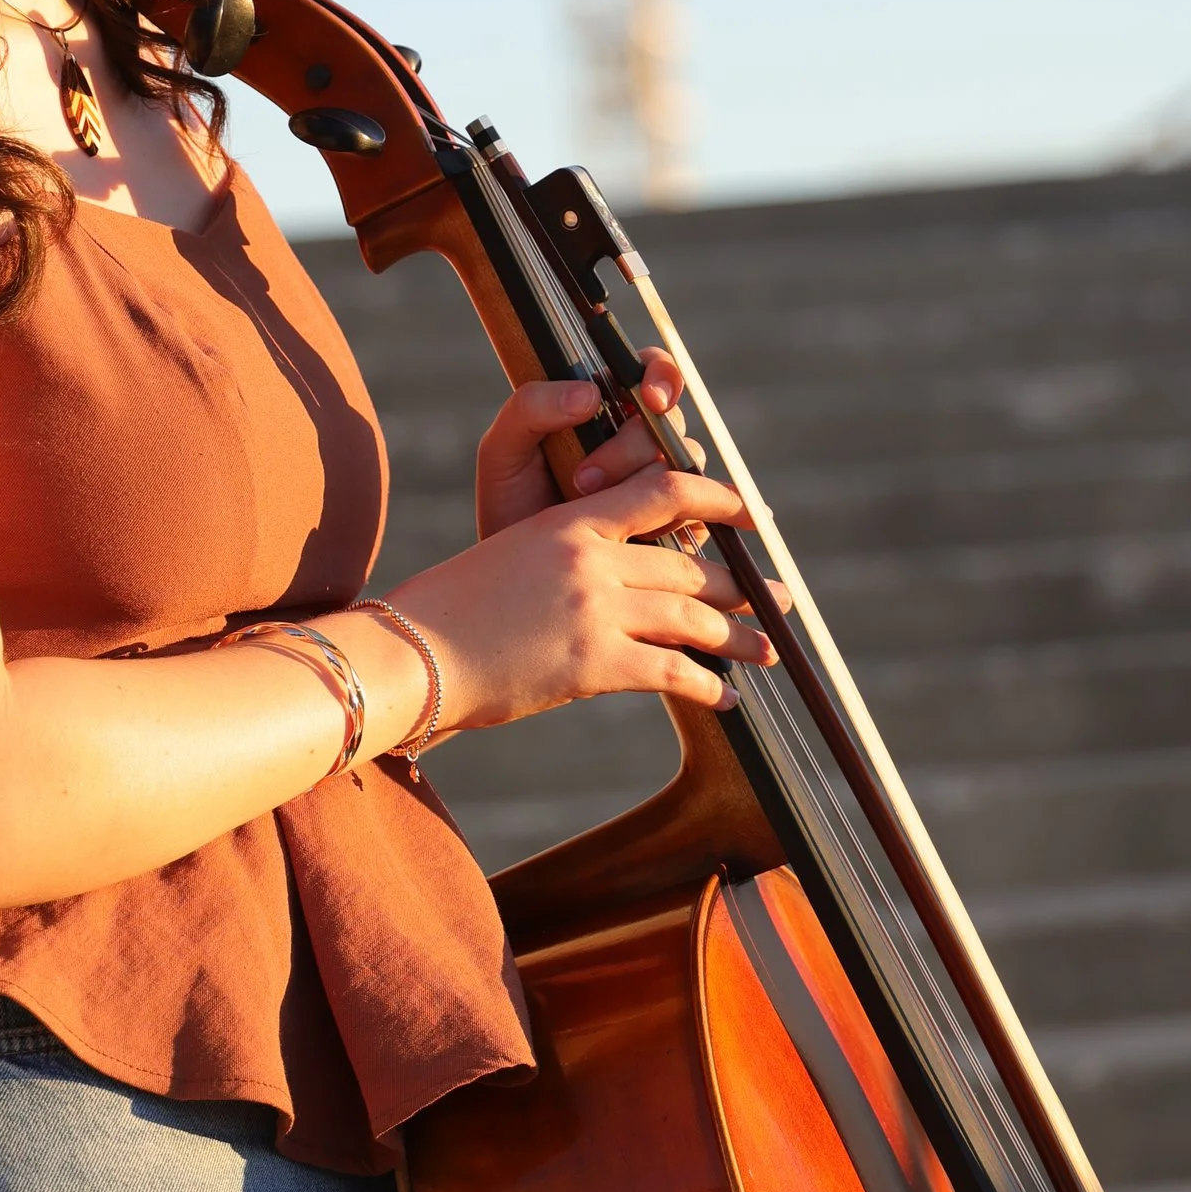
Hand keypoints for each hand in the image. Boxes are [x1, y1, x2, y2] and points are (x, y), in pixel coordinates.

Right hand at [389, 461, 774, 733]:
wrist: (414, 652)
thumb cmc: (450, 608)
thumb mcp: (512, 555)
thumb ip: (567, 559)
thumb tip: (613, 576)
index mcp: (571, 521)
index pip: (662, 493)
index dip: (716, 501)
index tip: (750, 516)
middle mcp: (591, 559)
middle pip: (688, 566)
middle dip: (739, 587)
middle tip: (776, 598)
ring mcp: (595, 610)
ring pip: (693, 618)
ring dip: (739, 638)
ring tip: (767, 651)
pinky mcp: (594, 664)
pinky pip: (673, 671)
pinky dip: (709, 686)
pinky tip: (728, 698)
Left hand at [474, 353, 697, 536]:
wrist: (517, 581)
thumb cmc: (509, 506)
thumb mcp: (504, 450)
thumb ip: (531, 406)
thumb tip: (590, 394)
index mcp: (604, 407)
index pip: (649, 371)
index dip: (662, 377)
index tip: (650, 398)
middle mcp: (637, 441)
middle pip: (669, 424)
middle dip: (630, 450)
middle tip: (583, 479)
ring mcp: (659, 483)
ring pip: (684, 468)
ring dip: (641, 489)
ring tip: (588, 510)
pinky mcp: (674, 524)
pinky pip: (694, 514)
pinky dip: (665, 521)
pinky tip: (629, 535)